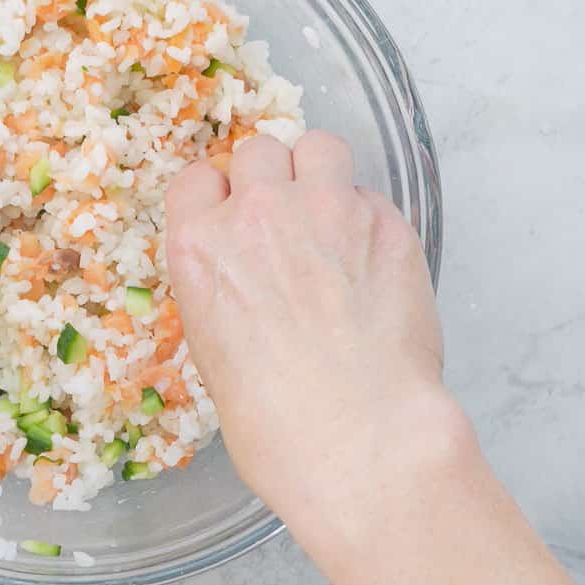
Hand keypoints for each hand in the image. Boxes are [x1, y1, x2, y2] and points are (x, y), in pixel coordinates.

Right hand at [165, 131, 452, 538]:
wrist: (355, 436)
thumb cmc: (272, 418)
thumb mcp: (211, 349)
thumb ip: (223, 286)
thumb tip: (248, 276)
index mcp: (199, 246)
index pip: (196, 178)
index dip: (216, 195)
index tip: (230, 214)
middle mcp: (258, 213)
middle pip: (258, 151)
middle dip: (270, 179)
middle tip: (286, 220)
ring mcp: (326, 210)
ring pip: (320, 148)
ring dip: (320, 174)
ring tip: (332, 217)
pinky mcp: (388, 222)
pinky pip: (371, 196)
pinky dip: (368, 219)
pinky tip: (371, 265)